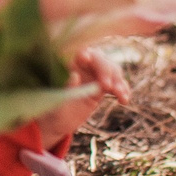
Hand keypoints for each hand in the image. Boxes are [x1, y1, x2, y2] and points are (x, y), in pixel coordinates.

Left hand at [12, 49, 131, 161]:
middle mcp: (82, 66)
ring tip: (120, 95)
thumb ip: (66, 88)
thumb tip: (74, 75)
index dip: (87, 54)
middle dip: (106, 70)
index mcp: (67, 63)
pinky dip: (123, 90)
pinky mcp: (102, 86)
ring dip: (119, 81)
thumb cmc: (52, 110)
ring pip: (112, 70)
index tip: (87, 60)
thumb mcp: (56, 102)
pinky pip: (117, 83)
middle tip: (108, 86)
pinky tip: (124, 100)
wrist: (57, 123)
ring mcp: (94, 75)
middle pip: (100, 59)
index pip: (80, 52)